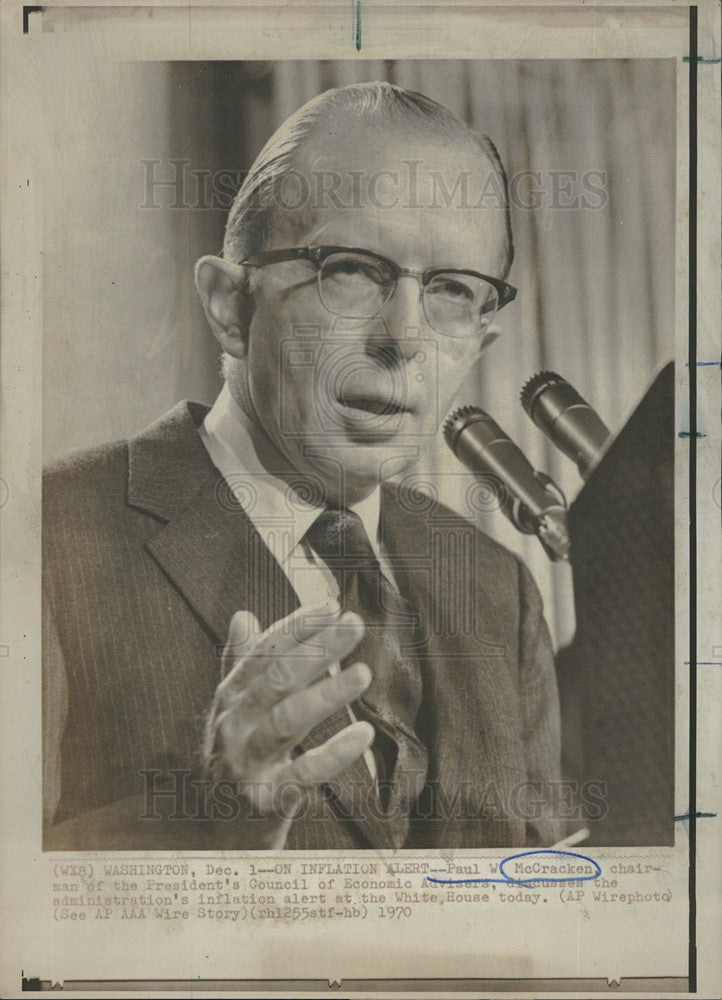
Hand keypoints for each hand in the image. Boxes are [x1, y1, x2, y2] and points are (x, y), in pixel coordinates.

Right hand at [206, 602, 373, 847]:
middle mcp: (234, 725)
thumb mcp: (235, 712)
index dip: (297, 627)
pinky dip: (334, 754)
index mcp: (230, 698)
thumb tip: (242, 615)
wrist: (212, 837)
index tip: (332, 606)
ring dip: (326, 694)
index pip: (264, 652)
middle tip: (355, 625)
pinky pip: (302, 775)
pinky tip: (363, 735)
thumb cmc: (236, 761)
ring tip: (364, 673)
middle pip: (276, 678)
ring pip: (286, 721)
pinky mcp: (265, 802)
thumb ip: (241, 664)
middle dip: (318, 648)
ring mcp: (247, 764)